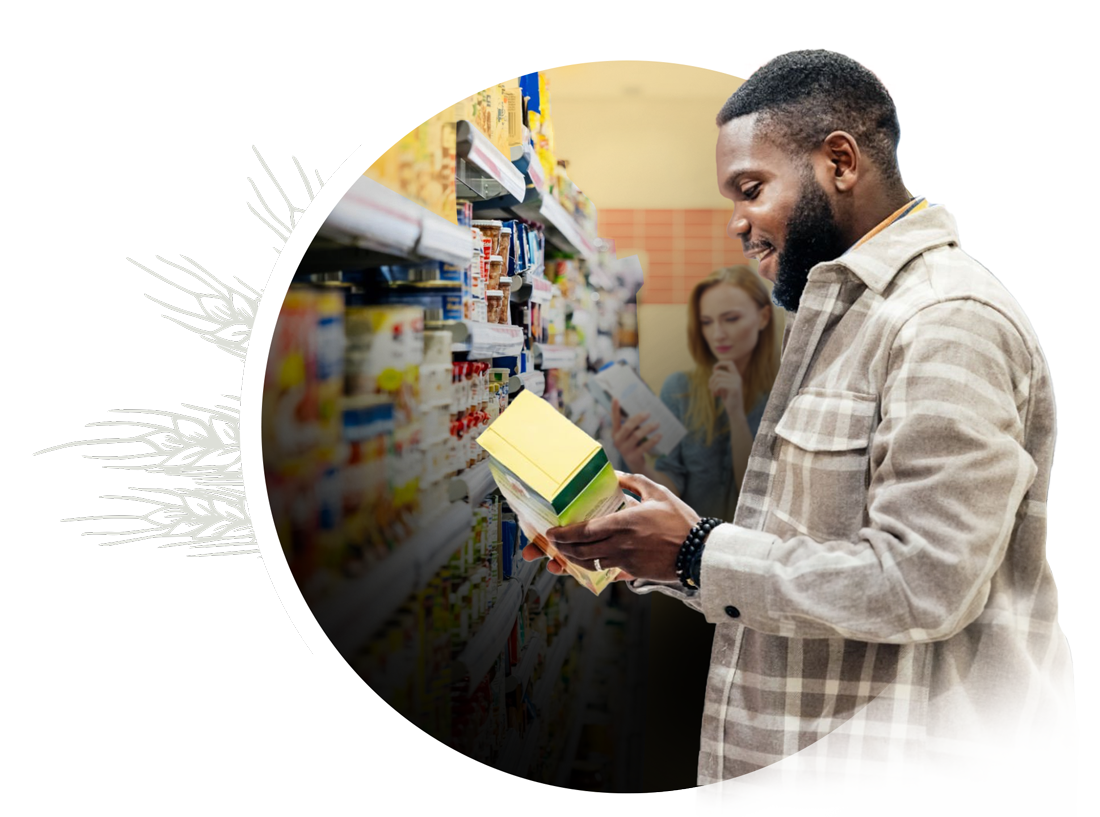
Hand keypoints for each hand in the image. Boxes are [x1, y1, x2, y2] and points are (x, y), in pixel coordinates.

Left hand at [542, 471, 701, 582]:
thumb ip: (633, 481)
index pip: (585, 531)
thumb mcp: (657, 492)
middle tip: (552, 543)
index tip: (551, 532)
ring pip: (591, 563)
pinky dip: (592, 568)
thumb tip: (613, 474)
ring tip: (564, 553)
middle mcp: (620, 544)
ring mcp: (626, 561)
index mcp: (623, 523)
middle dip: (562, 548)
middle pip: (582, 550)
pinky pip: (606, 572)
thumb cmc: (679, 520)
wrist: (699, 551)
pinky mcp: (633, 572)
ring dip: (574, 559)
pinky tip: (587, 564)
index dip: (564, 534)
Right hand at [611, 398, 661, 472]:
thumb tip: (645, 409)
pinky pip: (644, 447)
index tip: (616, 398)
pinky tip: (659, 435)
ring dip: (648, 428)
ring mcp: (624, 449)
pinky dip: (653, 440)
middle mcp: (617, 440)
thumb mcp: (630, 434)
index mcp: (616, 433)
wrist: (636, 464)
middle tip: (648, 413)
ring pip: (636, 436)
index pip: (614, 419)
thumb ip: (633, 425)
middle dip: (638, 418)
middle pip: (627, 426)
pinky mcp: (633, 457)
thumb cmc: (634, 444)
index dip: (614, 409)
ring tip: (657, 423)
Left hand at [709, 361, 743, 416]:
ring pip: (717, 379)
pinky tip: (715, 395)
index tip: (714, 369)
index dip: (720, 363)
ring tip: (713, 393)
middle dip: (711, 380)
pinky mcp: (734, 388)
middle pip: (718, 373)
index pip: (730, 363)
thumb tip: (714, 370)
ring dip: (712, 386)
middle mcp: (737, 377)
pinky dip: (714, 390)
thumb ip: (721, 378)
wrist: (735, 411)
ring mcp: (736, 382)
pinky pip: (719, 384)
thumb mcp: (724, 387)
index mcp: (736, 376)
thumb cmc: (729, 399)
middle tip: (710, 388)